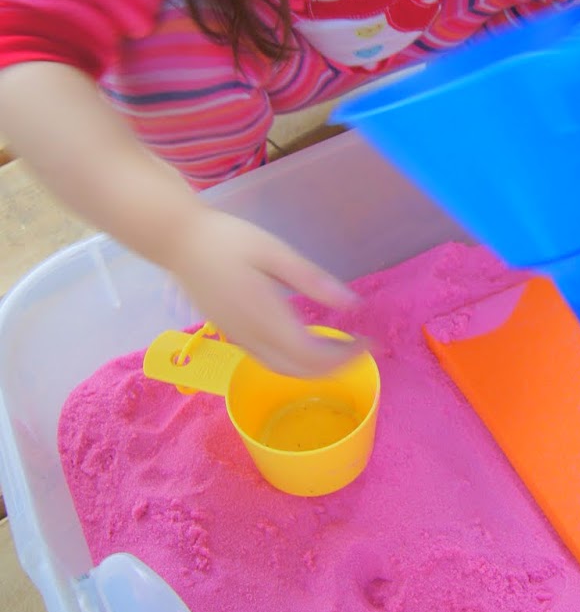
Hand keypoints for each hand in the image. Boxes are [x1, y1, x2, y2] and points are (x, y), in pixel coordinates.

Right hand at [164, 206, 357, 375]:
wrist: (177, 242)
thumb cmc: (228, 240)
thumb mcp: (274, 251)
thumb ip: (312, 280)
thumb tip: (352, 304)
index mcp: (265, 317)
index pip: (313, 356)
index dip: (345, 357)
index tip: (370, 343)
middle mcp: (251, 337)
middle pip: (299, 371)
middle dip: (336, 367)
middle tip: (362, 348)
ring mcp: (238, 340)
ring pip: (283, 371)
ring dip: (316, 368)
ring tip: (342, 348)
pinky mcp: (231, 336)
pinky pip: (268, 361)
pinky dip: (295, 362)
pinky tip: (309, 344)